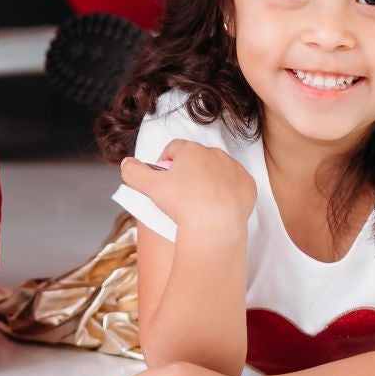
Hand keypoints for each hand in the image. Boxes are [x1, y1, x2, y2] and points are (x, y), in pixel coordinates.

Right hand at [120, 139, 254, 237]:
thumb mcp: (150, 187)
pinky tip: (219, 207)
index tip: (163, 179)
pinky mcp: (248, 185)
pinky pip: (236, 185)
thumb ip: (134, 172)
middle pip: (196, 159)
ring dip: (209, 180)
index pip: (173, 149)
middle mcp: (214, 154)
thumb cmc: (183, 205)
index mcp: (191, 150)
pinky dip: (228, 193)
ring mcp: (233, 169)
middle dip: (188, 171)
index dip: (165, 162)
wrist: (216, 226)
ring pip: (217, 170)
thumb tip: (126, 163)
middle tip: (180, 194)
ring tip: (200, 202)